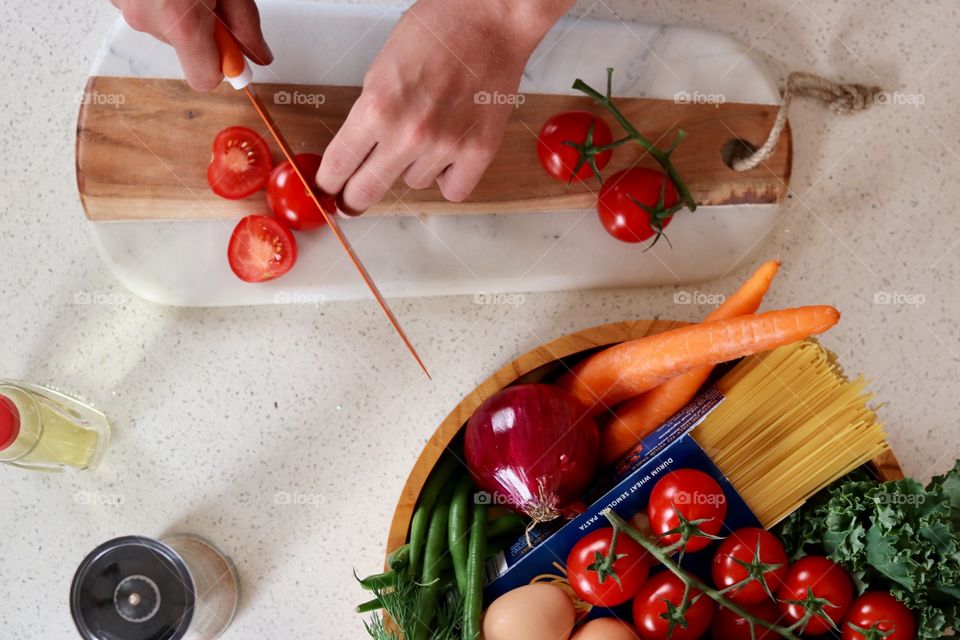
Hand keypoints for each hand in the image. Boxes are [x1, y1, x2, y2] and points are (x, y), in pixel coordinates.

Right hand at [110, 0, 271, 90]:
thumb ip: (245, 24)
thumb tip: (258, 56)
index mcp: (180, 20)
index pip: (205, 79)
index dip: (223, 64)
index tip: (234, 50)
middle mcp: (146, 18)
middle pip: (186, 49)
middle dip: (202, 28)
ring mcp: (122, 4)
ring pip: (164, 26)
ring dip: (179, 9)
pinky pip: (144, 7)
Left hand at [316, 0, 572, 212]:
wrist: (491, 20)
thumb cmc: (439, 31)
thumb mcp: (382, 68)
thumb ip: (370, 113)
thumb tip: (356, 151)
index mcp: (376, 107)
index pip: (338, 164)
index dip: (328, 183)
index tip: (328, 191)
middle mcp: (409, 133)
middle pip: (366, 192)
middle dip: (354, 197)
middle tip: (354, 199)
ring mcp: (446, 146)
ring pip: (414, 184)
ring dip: (413, 168)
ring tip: (428, 133)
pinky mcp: (479, 151)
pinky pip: (453, 190)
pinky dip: (449, 177)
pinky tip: (449, 155)